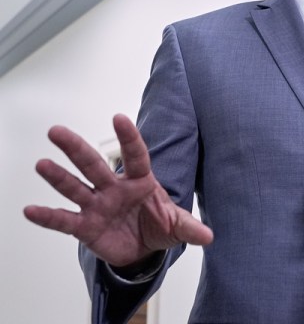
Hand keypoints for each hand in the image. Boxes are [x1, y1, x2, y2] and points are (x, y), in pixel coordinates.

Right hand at [23, 114, 212, 266]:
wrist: (143, 249)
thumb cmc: (158, 226)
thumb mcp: (176, 227)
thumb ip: (189, 228)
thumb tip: (209, 236)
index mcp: (140, 181)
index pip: (135, 156)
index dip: (128, 138)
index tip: (119, 118)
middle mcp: (115, 188)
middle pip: (94, 164)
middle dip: (76, 148)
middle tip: (56, 131)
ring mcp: (97, 205)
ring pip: (75, 187)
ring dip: (58, 177)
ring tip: (42, 164)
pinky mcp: (85, 226)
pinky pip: (64, 220)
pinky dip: (47, 216)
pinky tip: (30, 209)